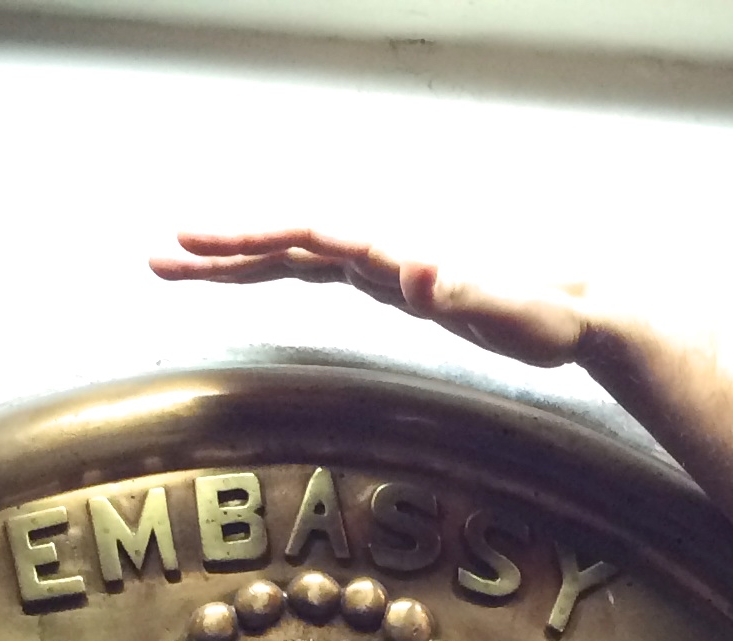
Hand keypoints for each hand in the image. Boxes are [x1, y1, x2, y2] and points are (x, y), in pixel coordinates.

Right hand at [153, 228, 594, 369]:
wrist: (576, 307)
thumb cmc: (544, 312)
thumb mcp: (507, 310)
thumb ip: (462, 291)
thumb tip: (418, 273)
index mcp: (395, 250)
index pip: (308, 235)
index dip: (251, 238)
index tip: (197, 242)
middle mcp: (381, 250)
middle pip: (285, 241)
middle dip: (220, 249)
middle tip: (157, 257)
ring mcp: (382, 265)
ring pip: (292, 255)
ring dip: (235, 261)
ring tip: (177, 266)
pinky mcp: (391, 284)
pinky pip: (316, 273)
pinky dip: (275, 273)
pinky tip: (247, 277)